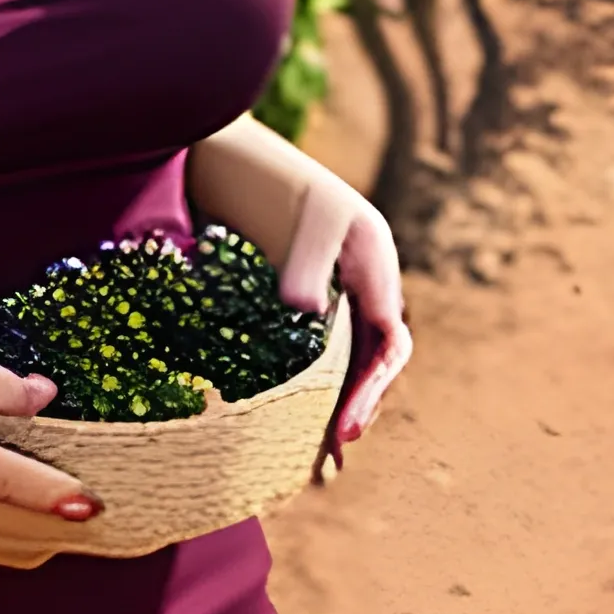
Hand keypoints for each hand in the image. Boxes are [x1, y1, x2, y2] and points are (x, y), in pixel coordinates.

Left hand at [275, 171, 410, 469]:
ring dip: (328, 406)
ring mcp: (326, 292)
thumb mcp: (304, 218)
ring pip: (337, 361)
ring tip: (314, 461)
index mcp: (374, 266)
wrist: (225, 151)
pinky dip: (298, 387)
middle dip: (354, 408)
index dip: (372, 389)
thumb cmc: (271, 177)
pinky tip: (281, 423)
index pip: (388, 344)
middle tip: (329, 456)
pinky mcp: (290, 298)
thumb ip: (305, 263)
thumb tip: (305, 311)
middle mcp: (357, 284)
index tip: (346, 428)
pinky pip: (304, 351)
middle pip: (368, 361)